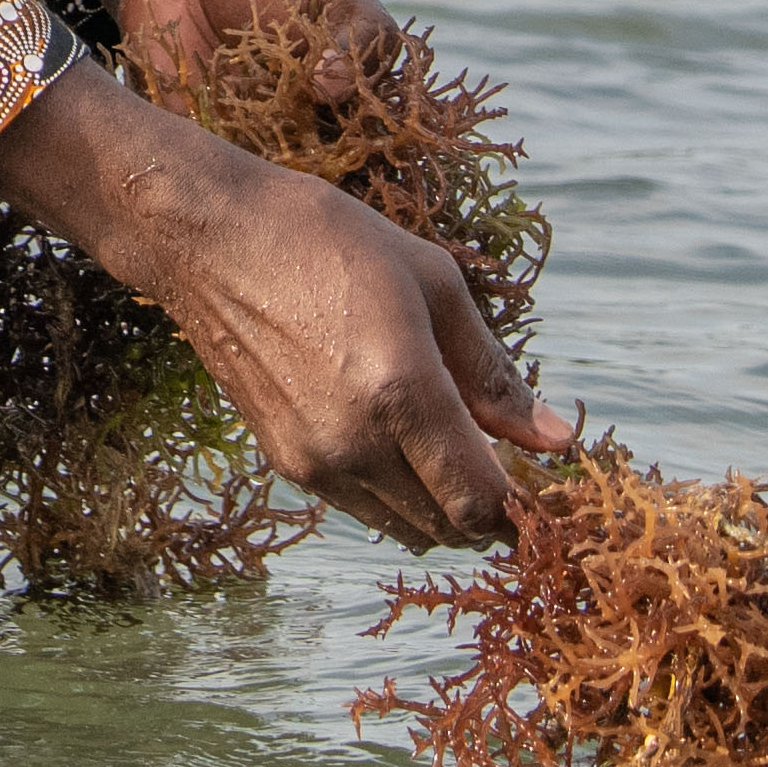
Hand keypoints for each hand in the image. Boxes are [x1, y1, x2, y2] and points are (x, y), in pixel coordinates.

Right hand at [0, 71, 567, 547]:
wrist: (211, 239)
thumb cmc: (327, 239)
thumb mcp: (433, 283)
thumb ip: (493, 372)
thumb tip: (556, 439)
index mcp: (400, 391)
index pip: (480, 501)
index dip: (523, 513)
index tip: (547, 496)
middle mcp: (354, 443)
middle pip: (447, 527)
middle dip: (491, 515)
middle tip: (513, 474)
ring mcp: (313, 460)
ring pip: (405, 527)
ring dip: (443, 509)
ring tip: (462, 457)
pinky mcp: (284, 462)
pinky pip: (363, 508)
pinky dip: (398, 495)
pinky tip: (405, 444)